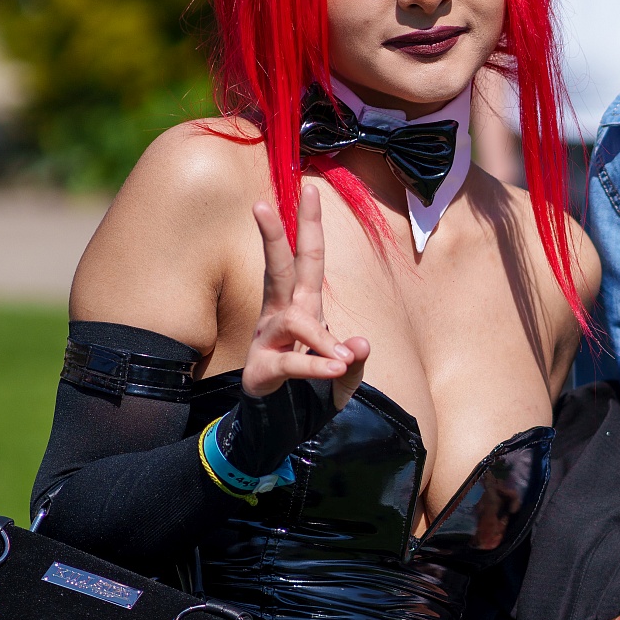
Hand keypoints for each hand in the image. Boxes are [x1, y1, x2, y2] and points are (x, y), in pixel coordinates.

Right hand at [245, 179, 368, 401]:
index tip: (309, 188)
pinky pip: (290, 362)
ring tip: (342, 361)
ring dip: (320, 339)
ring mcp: (267, 341)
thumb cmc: (312, 393)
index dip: (309, 225)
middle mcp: (281, 316)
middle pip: (278, 269)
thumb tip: (360, 344)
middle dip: (273, 237)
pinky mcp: (261, 369)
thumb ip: (354, 359)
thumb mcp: (344, 376)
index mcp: (303, 307)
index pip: (307, 259)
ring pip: (292, 322)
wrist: (281, 430)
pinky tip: (335, 367)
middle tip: (259, 204)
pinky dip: (314, 365)